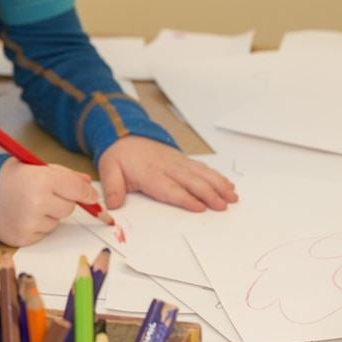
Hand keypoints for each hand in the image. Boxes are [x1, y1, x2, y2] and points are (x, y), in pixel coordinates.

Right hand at [0, 158, 98, 246]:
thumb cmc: (9, 177)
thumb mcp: (35, 167)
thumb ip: (64, 174)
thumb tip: (88, 185)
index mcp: (41, 179)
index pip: (77, 190)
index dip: (86, 193)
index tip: (90, 195)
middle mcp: (37, 202)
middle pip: (69, 208)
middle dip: (61, 201)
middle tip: (44, 194)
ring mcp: (30, 222)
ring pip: (57, 222)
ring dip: (49, 215)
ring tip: (29, 204)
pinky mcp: (24, 237)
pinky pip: (44, 234)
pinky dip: (38, 226)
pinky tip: (23, 215)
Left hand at [97, 135, 237, 210]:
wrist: (123, 134)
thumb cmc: (119, 156)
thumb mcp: (108, 170)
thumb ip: (112, 188)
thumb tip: (113, 205)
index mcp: (149, 173)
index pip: (169, 188)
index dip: (185, 198)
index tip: (200, 207)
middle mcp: (167, 167)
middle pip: (191, 182)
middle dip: (209, 194)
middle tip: (224, 206)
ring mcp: (177, 162)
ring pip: (201, 174)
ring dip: (218, 185)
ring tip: (232, 196)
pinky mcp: (182, 160)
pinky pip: (202, 168)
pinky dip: (216, 176)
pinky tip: (228, 184)